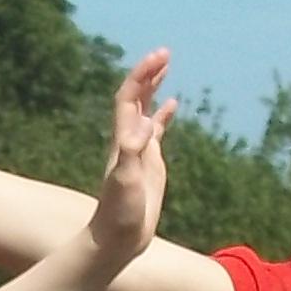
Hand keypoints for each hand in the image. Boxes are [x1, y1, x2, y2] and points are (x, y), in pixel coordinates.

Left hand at [88, 48, 176, 266]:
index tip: (159, 58)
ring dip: (153, 87)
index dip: (141, 75)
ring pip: (145, 109)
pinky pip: (157, 130)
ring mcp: (139, 149)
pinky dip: (164, 114)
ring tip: (166, 65)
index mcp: (122, 139)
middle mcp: (128, 139)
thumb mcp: (126, 180)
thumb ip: (133, 151)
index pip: (129, 97)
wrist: (117, 238)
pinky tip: (173, 104)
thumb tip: (147, 122)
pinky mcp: (149, 162)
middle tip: (165, 52)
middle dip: (148, 73)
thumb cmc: (120, 213)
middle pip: (135, 97)